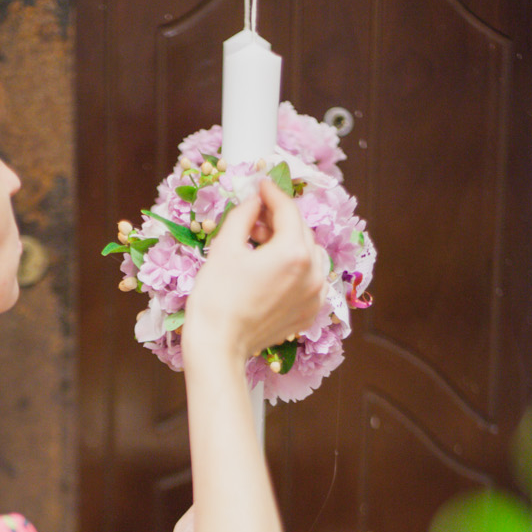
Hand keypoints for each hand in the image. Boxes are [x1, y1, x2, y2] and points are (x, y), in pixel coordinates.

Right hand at [183, 177, 327, 364]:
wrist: (219, 346)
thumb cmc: (216, 298)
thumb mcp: (225, 247)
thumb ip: (244, 215)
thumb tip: (255, 201)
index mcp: (293, 253)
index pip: (288, 210)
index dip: (273, 193)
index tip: (262, 184)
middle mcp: (313, 273)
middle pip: (301, 231)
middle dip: (279, 220)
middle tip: (254, 220)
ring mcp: (315, 295)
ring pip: (310, 254)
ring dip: (290, 243)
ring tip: (262, 247)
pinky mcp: (310, 312)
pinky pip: (311, 279)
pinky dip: (297, 269)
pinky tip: (273, 271)